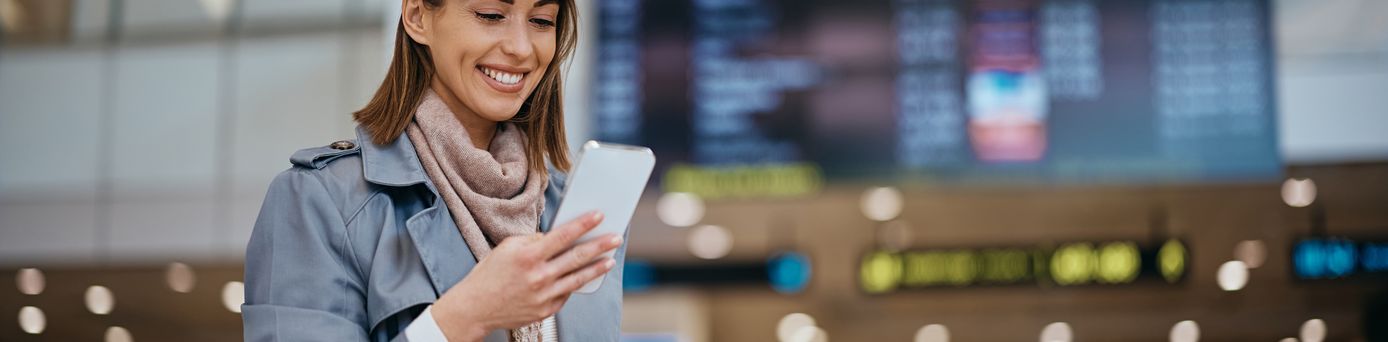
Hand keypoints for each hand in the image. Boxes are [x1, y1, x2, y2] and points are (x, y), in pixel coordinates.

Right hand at [432, 211, 621, 341]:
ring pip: (578, 278)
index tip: (599, 216)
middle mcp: (539, 276)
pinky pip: (566, 293)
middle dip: (600, 245)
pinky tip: (586, 276)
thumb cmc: (490, 274)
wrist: (476, 307)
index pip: (564, 236)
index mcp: (529, 256)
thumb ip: (534, 241)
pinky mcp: (546, 310)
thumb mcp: (508, 248)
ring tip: (610, 258)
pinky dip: (576, 283)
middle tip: (616, 237)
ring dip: (597, 267)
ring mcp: (544, 295)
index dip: (584, 224)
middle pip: (578, 257)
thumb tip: (555, 237)